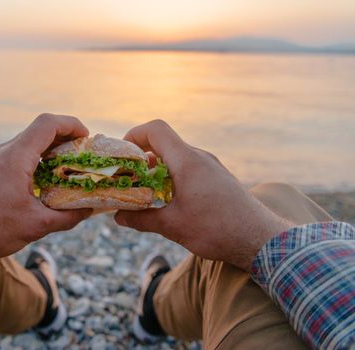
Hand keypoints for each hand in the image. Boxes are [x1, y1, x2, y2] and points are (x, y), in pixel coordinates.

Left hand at [0, 114, 91, 270]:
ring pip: (28, 142)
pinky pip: (18, 154)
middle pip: (39, 130)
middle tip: (82, 156)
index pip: (47, 124)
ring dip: (50, 149)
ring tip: (68, 169)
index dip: (71, 125)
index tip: (87, 139)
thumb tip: (89, 210)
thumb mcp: (36, 226)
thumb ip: (67, 217)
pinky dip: (37, 159)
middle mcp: (4, 152)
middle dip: (65, 138)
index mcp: (15, 158)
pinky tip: (46, 180)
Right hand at [115, 120, 292, 270]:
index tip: (121, 154)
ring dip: (157, 169)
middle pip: (164, 143)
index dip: (134, 135)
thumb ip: (142, 219)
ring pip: (176, 157)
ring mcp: (210, 166)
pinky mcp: (217, 177)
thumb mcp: (173, 226)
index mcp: (187, 161)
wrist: (260, 239)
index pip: (156, 130)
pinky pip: (189, 167)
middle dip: (141, 157)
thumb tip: (118, 218)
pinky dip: (172, 176)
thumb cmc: (217, 229)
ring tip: (144, 191)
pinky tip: (167, 199)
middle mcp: (199, 157)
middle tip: (127, 177)